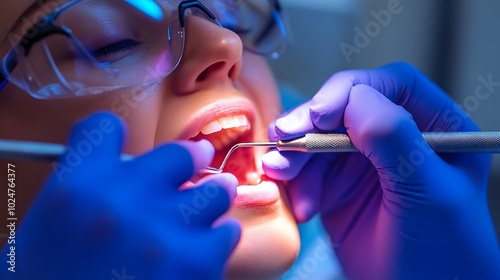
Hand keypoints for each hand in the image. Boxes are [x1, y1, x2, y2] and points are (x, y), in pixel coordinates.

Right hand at [1, 112, 239, 279]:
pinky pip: (227, 233)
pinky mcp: (198, 263)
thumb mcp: (44, 242)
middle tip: (182, 181)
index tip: (127, 155)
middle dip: (184, 166)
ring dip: (206, 206)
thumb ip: (84, 200)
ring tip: (189, 228)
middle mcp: (122, 200)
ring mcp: (165, 230)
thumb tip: (125, 182)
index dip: (115, 139)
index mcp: (75, 191)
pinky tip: (193, 262)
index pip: (104, 128)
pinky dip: (214, 245)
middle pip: (179, 152)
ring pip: (216, 189)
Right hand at [262, 62, 499, 278]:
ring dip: (296, 156)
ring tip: (281, 175)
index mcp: (434, 126)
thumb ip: (396, 140)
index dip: (349, 91)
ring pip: (317, 138)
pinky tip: (302, 207)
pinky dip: (295, 184)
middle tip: (284, 140)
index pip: (389, 85)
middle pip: (344, 108)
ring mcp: (363, 161)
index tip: (319, 116)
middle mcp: (396, 137)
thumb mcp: (430, 193)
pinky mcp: (337, 186)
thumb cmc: (444, 253)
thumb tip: (354, 98)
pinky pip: (305, 170)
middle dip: (310, 124)